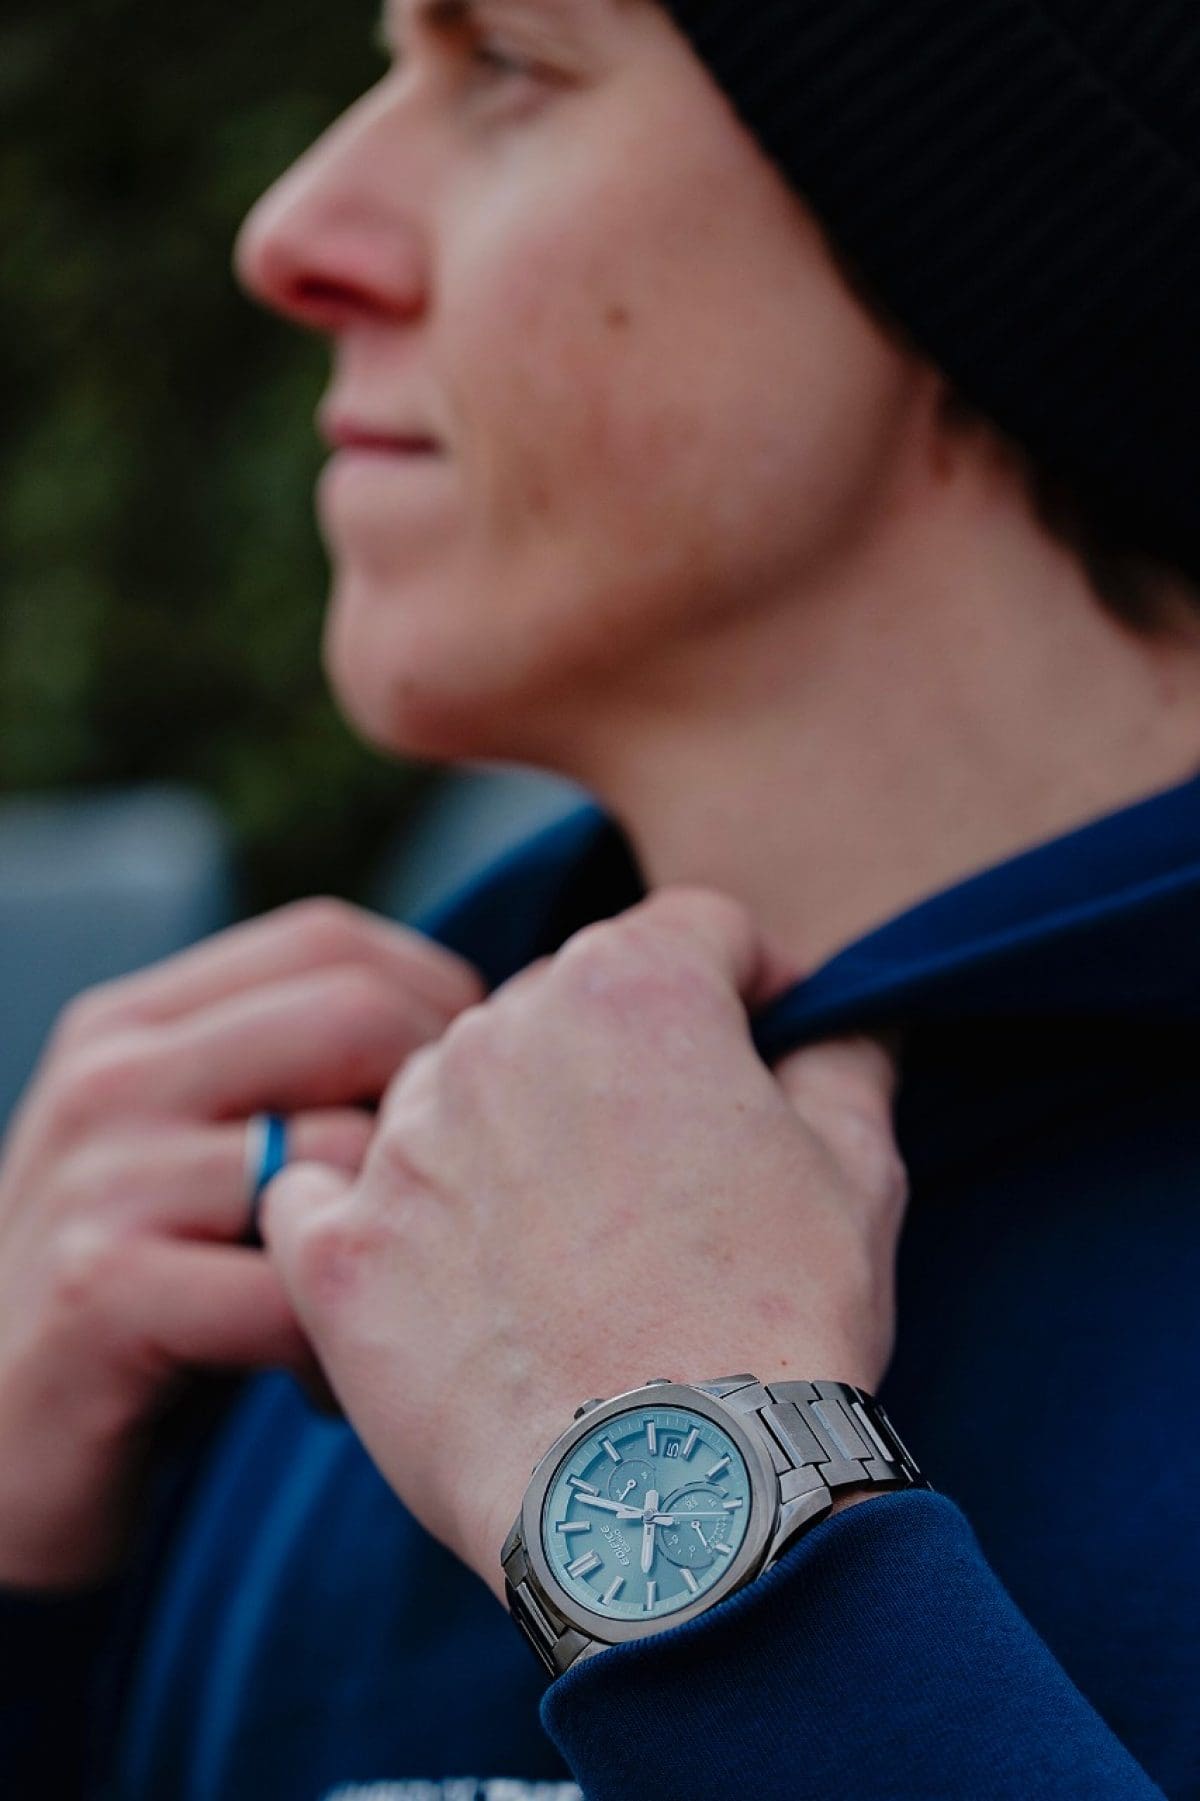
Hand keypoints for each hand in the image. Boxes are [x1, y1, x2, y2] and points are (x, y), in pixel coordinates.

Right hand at [0, 898, 482, 1588]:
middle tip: (459, 1205)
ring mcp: (98, 1176)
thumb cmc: (150, 1298)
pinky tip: (328, 1388)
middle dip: (442, 1107)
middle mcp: (110, 1076)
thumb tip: (480, 1034)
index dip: (434, 999)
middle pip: (354, 1015)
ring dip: (400, 1250)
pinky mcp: (99, 1290)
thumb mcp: (198, 1157)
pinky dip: (341, 1351)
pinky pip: (293, 1290)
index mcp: (134, 1023)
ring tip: (386, 1318)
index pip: (330, 941)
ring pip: (340, 1155)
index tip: (474, 1093)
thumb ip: (292, 1081)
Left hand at [263, 888, 908, 1603]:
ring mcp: (402, 1139)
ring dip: (503, 1131)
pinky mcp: (335, 1248)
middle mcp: (496, 1033)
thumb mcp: (860, 1172)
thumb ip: (846, 1060)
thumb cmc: (778, 1324)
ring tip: (562, 1242)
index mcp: (630, 988)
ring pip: (451, 1086)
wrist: (670, 1497)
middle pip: (564, 1001)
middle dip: (620, 1059)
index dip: (748, 982)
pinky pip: (324, 1187)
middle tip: (668, 1167)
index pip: (694, 929)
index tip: (764, 1045)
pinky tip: (428, 1264)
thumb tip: (845, 1021)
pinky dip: (370, 1208)